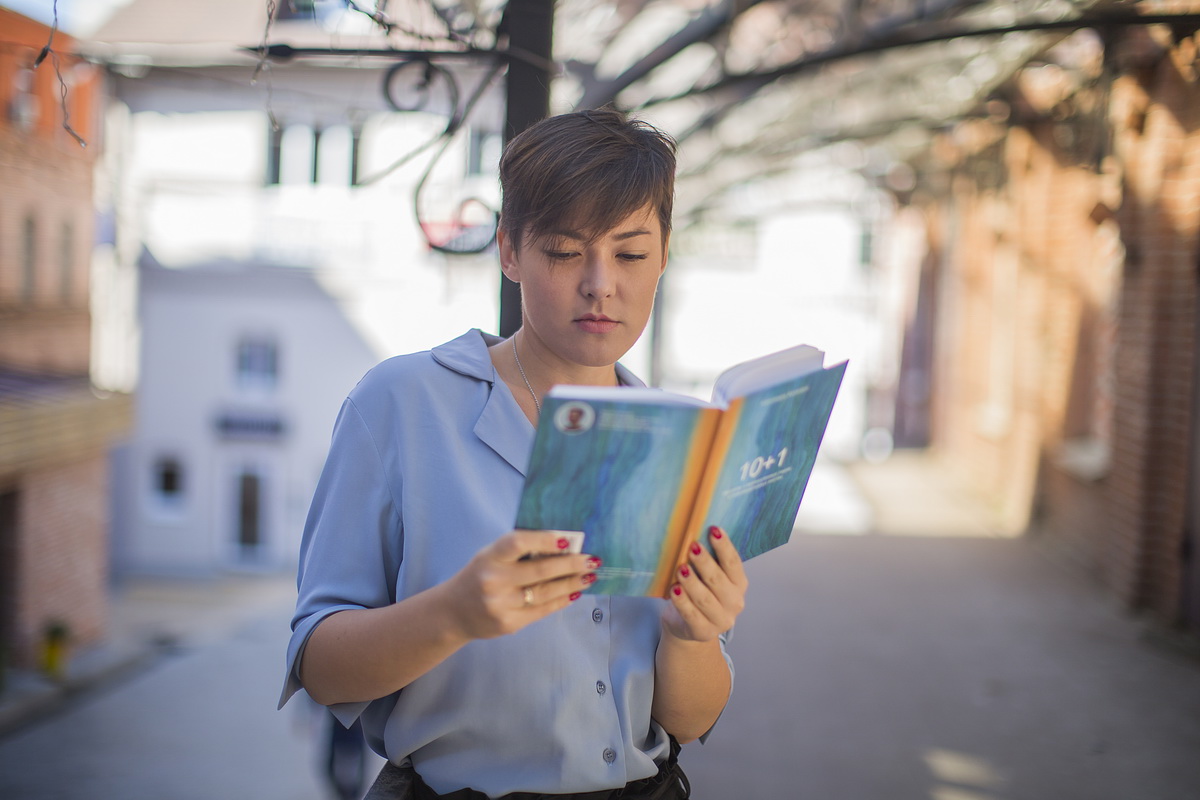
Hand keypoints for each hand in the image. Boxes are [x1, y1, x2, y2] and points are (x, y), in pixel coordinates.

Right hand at [443, 530, 599, 640]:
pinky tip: (575, 592)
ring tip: (589, 576)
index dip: (544, 540)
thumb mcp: (490, 557)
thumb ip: (519, 552)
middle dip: (570, 565)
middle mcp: (493, 581)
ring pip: (545, 592)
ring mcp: (501, 605)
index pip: (518, 543)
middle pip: (539, 571)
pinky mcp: (509, 623)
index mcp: (489, 557)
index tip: (568, 540)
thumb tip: (562, 546)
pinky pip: (542, 610)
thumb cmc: (479, 576)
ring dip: (572, 583)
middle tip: (592, 560)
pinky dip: (561, 600)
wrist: (453, 613)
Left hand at [661, 526, 747, 641]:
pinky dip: (683, 602)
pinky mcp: (703, 632)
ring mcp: (721, 620)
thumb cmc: (699, 593)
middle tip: (692, 547)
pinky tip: (674, 590)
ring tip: (681, 569)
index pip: (733, 563)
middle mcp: (734, 603)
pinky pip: (691, 615)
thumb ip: (707, 561)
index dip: (724, 546)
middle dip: (705, 562)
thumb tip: (694, 535)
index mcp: (739, 584)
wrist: (687, 626)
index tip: (713, 530)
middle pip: (719, 580)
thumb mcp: (706, 577)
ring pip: (705, 599)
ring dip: (692, 583)